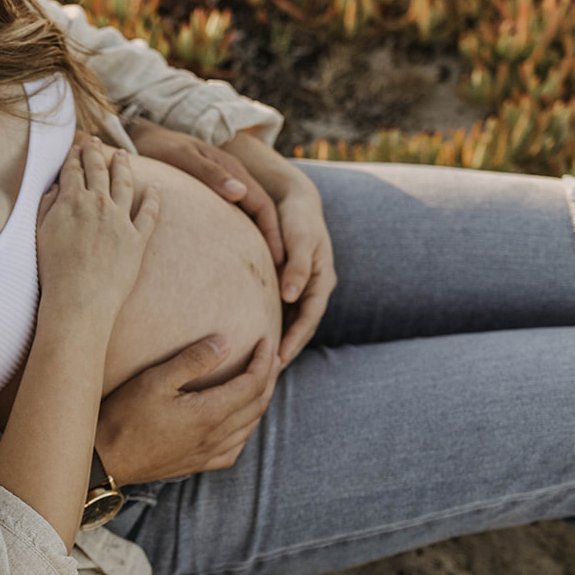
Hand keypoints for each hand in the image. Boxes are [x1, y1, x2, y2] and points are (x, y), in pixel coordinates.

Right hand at [35, 137, 160, 318]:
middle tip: (95, 141)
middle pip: (99, 171)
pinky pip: (150, 212)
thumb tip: (56, 189)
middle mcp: (99, 204)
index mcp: (72, 201)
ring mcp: (121, 220)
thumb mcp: (40, 233)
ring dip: (123, 166)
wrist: (79, 299)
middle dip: (96, 153)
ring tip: (123, 155)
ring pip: (125, 184)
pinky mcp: (137, 239)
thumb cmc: (54, 271)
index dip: (74, 157)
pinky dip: (154, 198)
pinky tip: (156, 187)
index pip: (74, 171)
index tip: (76, 148)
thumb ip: (47, 206)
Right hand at [95, 335, 279, 483]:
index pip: (252, 384)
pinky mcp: (196, 465)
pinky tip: (240, 424)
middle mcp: (215, 437)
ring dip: (260, 402)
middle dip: (269, 378)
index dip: (264, 361)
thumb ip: (193, 360)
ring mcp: (207, 454)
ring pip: (250, 428)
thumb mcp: (155, 380)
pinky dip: (246, 431)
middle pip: (257, 405)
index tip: (266, 341)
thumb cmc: (124, 416)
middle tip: (272, 357)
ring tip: (262, 383)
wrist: (105, 460)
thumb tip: (226, 342)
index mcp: (209, 414)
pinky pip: (234, 449)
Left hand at [128, 118, 284, 264]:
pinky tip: (236, 254)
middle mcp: (232, 178)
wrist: (141, 139)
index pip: (262, 204)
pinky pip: (232, 216)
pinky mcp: (211, 193)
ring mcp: (223, 186)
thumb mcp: (184, 157)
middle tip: (281, 274)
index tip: (280, 259)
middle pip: (261, 213)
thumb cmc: (160, 148)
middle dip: (272, 241)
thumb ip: (210, 174)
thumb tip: (240, 193)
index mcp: (232, 169)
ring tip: (265, 270)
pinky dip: (240, 234)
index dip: (273, 232)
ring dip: (259, 239)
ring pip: (249, 215)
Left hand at [217, 133, 335, 364]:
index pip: (310, 318)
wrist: (292, 198)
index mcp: (322, 280)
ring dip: (278, 342)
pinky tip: (251, 339)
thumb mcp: (300, 238)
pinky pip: (279, 310)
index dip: (296, 340)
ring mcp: (300, 287)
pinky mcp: (286, 283)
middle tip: (266, 375)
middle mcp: (313, 288)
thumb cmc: (297, 216)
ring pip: (290, 321)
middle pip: (301, 326)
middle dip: (286, 350)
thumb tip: (290, 296)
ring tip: (258, 366)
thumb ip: (297, 265)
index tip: (279, 360)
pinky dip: (269, 325)